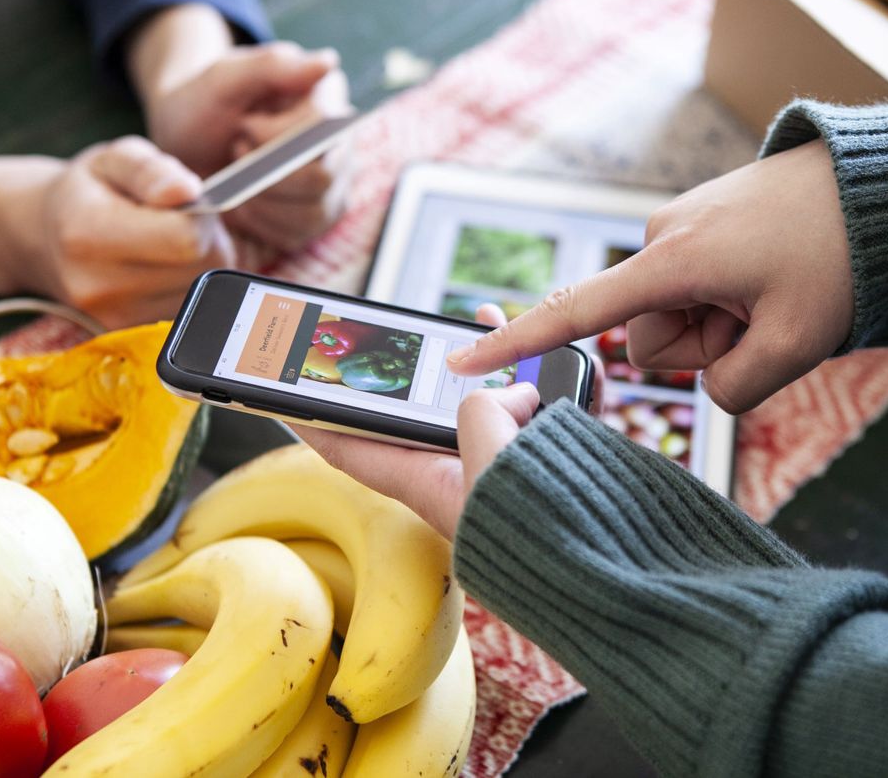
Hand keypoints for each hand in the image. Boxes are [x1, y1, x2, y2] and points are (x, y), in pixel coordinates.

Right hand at [0, 137, 234, 328]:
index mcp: (93, 233)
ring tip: (166, 246)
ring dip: (198, 273)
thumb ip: (154, 170)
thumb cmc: (84, 188)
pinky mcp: (118, 337)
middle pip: (201, 274)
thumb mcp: (116, 157)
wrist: (34, 233)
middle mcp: (97, 285)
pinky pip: (179, 319)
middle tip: (184, 224)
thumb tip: (191, 192)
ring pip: (195, 301)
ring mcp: (107, 318)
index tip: (193, 207)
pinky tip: (161, 273)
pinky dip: (184, 295)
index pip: (191, 241)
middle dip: (208, 246)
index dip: (209, 222)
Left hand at [139, 39, 351, 254]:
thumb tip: (328, 62)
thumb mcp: (224, 77)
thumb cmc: (205, 104)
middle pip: (321, 177)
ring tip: (238, 180)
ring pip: (313, 212)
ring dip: (261, 202)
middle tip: (237, 154)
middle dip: (265, 175)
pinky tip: (243, 205)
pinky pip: (299, 236)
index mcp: (325, 98)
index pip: (321, 127)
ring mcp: (333, 184)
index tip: (243, 128)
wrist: (186, 142)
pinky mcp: (316, 217)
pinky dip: (261, 225)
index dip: (275, 136)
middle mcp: (339, 144)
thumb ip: (272, 65)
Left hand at [292, 304, 540, 538]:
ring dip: (488, 362)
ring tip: (488, 322)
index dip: (313, 421)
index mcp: (425, 484)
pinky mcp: (548, 465)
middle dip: (412, 368)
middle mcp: (459, 476)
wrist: (606, 566)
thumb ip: (482, 411)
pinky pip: (540, 412)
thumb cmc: (540, 530)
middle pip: (421, 410)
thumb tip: (517, 393)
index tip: (281, 398)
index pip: (348, 449)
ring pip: (486, 403)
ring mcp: (504, 470)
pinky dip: (544, 381)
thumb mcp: (490, 459)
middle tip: (399, 332)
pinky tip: (559, 360)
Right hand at [445, 141, 853, 413]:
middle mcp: (662, 236)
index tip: (461, 360)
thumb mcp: (798, 344)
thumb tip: (705, 390)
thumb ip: (734, 390)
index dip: (515, 343)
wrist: (885, 186)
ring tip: (776, 292)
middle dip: (703, 346)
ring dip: (723, 322)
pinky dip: (731, 297)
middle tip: (767, 321)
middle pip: (651, 335)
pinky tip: (774, 275)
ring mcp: (681, 225)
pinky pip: (697, 284)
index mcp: (672, 262)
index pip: (575, 312)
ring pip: (677, 313)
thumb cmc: (843, 256)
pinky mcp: (701, 222)